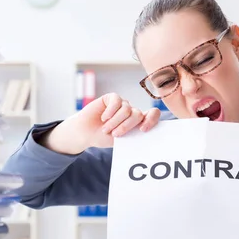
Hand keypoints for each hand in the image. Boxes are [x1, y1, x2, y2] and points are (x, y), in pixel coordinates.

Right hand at [44, 93, 160, 154]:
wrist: (85, 133)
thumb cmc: (103, 138)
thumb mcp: (119, 140)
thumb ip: (131, 134)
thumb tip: (144, 134)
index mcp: (137, 122)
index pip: (153, 114)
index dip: (152, 120)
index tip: (143, 130)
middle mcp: (131, 112)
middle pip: (137, 114)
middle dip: (126, 126)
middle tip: (115, 134)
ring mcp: (122, 104)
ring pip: (126, 109)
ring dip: (115, 122)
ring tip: (105, 129)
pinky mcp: (111, 98)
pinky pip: (116, 101)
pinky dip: (110, 112)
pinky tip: (103, 117)